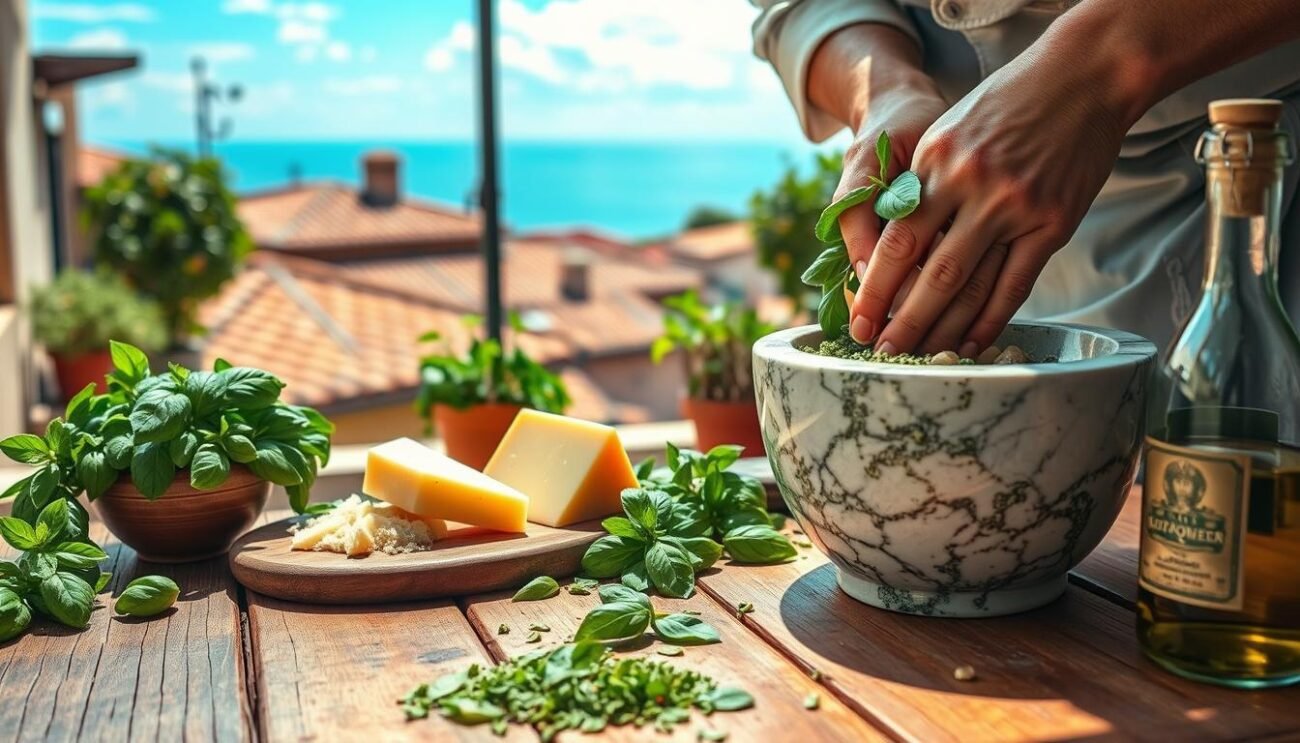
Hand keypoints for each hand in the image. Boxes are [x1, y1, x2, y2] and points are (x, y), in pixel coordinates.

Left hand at [848, 49, 1127, 355]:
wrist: (1085, 76)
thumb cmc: (1008, 103)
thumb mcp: (949, 129)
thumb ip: (922, 183)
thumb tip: (892, 243)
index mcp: (937, 161)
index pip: (896, 239)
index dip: (875, 286)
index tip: (858, 318)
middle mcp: (973, 186)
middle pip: (928, 272)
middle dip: (900, 320)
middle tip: (881, 353)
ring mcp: (1015, 207)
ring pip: (969, 285)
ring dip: (942, 328)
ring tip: (921, 357)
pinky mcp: (1053, 223)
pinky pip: (1015, 284)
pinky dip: (991, 319)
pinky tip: (972, 343)